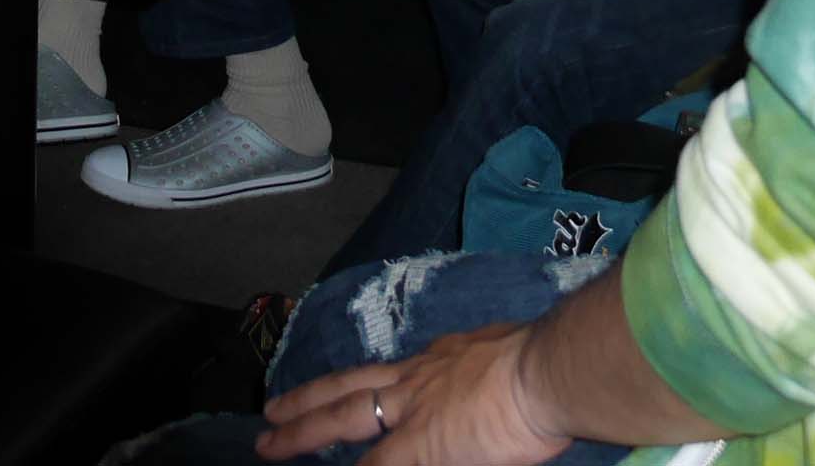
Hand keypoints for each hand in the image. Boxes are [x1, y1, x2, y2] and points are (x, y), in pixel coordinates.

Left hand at [258, 322, 570, 464]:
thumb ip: (486, 380)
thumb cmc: (544, 367)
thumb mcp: (506, 360)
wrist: (546, 371)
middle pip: (348, 388)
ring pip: (343, 418)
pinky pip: (374, 464)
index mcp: (440, 361)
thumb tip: (489, 408)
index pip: (389, 376)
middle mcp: (416, 379)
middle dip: (308, 401)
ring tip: (268, 446)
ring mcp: (411, 411)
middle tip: (271, 412)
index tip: (341, 394)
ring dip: (302, 432)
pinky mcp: (417, 447)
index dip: (361, 386)